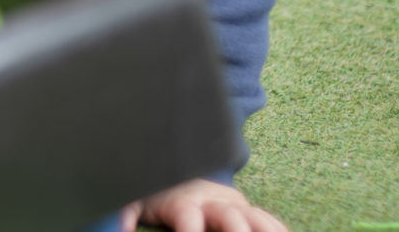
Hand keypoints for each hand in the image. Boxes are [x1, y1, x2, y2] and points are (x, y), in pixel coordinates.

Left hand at [123, 178, 286, 231]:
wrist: (180, 172)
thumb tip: (120, 230)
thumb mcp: (137, 200)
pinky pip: (268, 219)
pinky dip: (278, 228)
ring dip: (266, 230)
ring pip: (256, 217)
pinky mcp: (248, 209)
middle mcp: (212, 202)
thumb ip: (126, 213)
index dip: (189, 229)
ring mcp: (233, 205)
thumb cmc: (157, 194)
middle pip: (230, 217)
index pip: (187, 215)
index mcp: (182, 201)